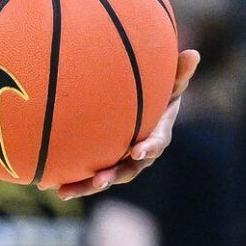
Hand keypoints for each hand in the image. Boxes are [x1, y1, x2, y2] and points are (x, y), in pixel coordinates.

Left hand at [55, 49, 199, 199]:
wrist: (146, 113)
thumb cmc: (159, 96)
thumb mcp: (171, 84)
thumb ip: (180, 72)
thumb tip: (194, 53)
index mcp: (156, 136)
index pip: (155, 143)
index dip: (148, 148)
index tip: (138, 151)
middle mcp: (139, 155)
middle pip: (128, 171)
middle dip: (113, 176)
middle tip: (101, 181)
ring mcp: (121, 162)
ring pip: (105, 178)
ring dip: (86, 186)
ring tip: (65, 192)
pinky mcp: (105, 164)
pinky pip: (89, 175)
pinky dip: (72, 182)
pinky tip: (51, 187)